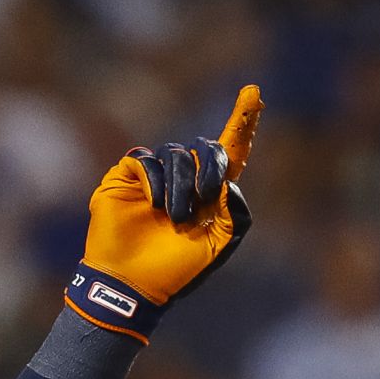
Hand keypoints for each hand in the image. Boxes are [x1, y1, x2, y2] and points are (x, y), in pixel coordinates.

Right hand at [67, 84, 263, 338]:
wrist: (132, 286)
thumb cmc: (176, 272)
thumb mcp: (218, 246)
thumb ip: (236, 214)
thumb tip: (230, 182)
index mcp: (209, 194)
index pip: (229, 151)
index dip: (242, 122)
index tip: (254, 92)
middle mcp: (183, 180)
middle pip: (205, 149)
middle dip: (210, 169)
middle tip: (204, 199)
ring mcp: (153, 177)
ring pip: (176, 154)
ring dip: (180, 185)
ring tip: (173, 217)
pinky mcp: (126, 178)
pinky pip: (145, 160)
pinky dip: (154, 180)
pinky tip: (153, 204)